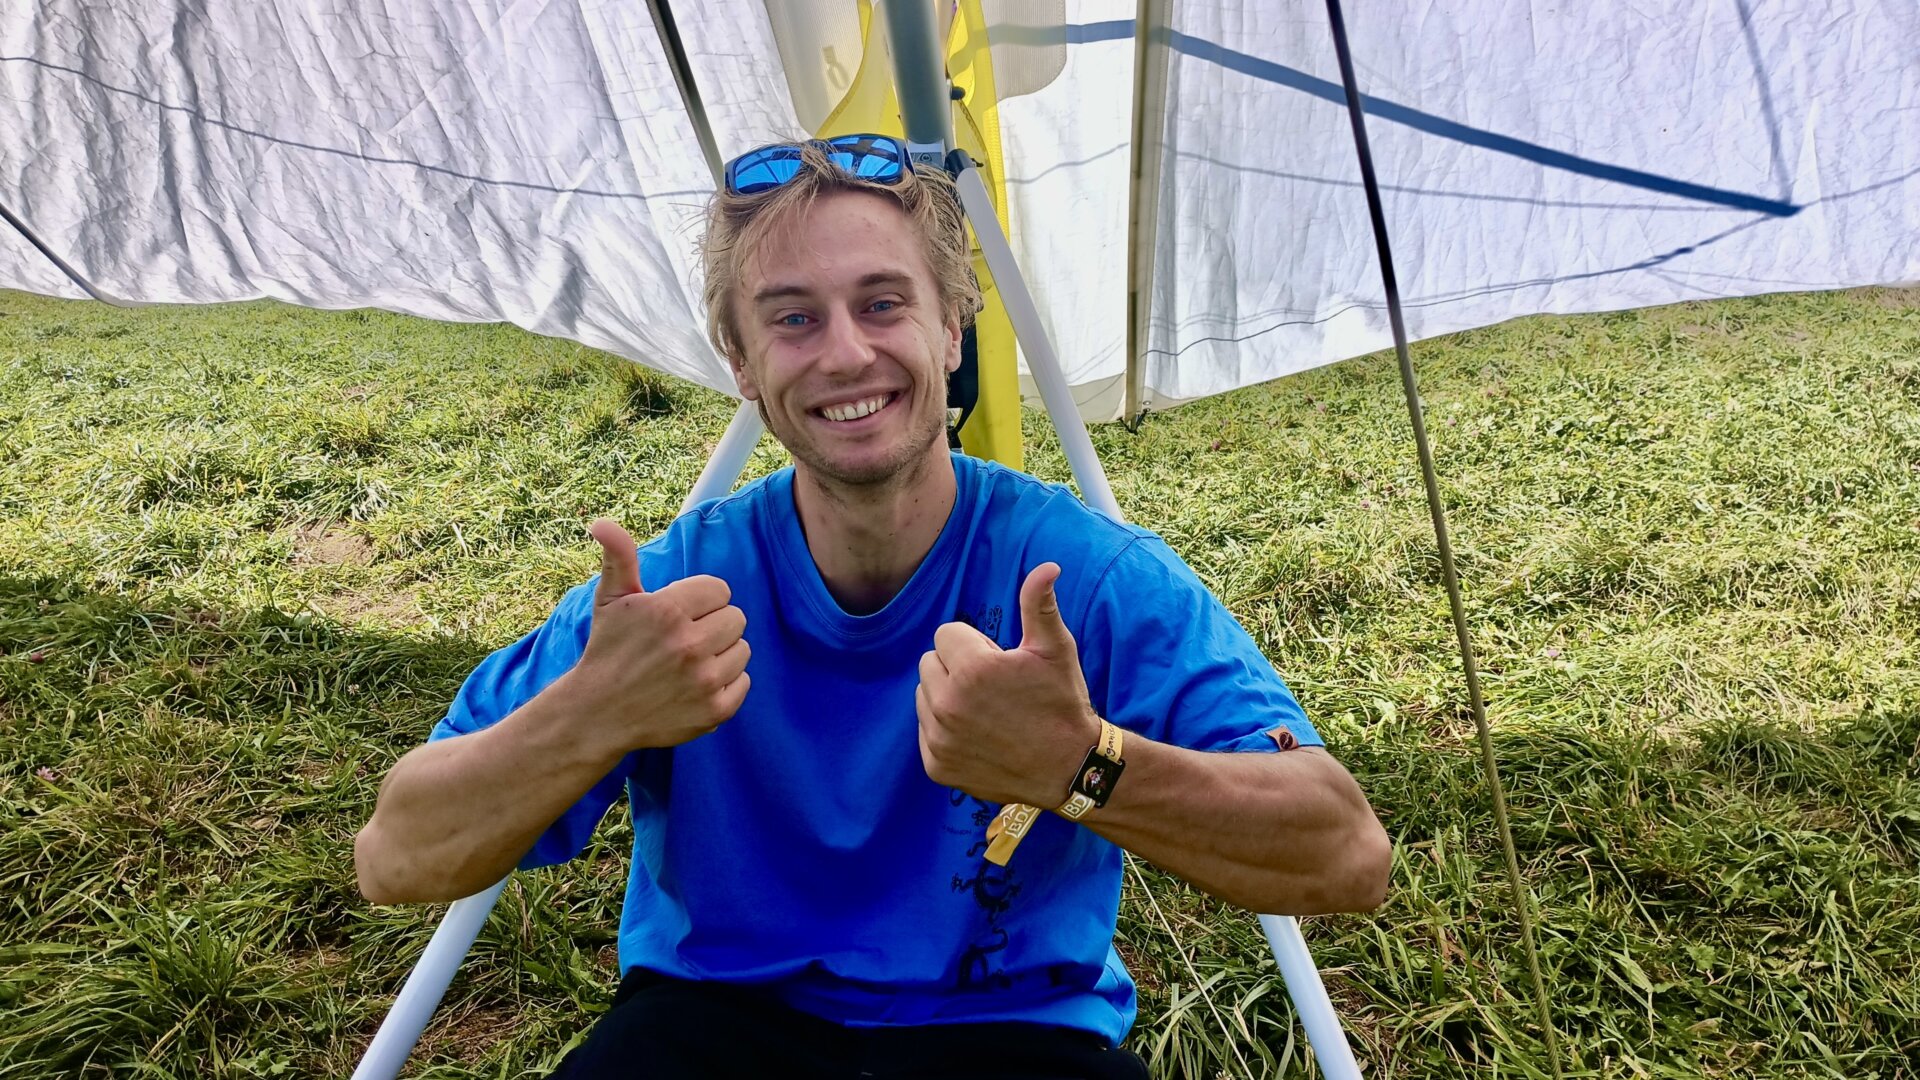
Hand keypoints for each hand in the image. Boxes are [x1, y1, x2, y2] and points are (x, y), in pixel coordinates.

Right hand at [556, 518, 749, 754]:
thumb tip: (600, 523)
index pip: (720, 590)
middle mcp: (689, 645)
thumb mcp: (611, 599)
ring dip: (721, 654)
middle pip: (737, 618)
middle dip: (713, 625)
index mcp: (668, 611)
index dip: (701, 601)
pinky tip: (697, 686)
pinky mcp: (715, 710)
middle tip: (685, 640)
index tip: (680, 615)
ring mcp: (704, 680)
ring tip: (690, 663)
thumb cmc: (608, 649)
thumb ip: (619, 556)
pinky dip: (726, 684)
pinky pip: (744, 682)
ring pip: (743, 650)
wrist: (597, 713)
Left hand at [916, 563, 1100, 806]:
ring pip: (923, 696)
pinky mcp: (937, 765)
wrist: (1071, 769)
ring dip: (947, 697)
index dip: (975, 645)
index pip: (946, 634)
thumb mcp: (1055, 649)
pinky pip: (925, 730)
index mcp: (973, 669)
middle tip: (993, 687)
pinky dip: (944, 730)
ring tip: (986, 711)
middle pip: (929, 663)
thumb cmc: (1063, 703)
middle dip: (956, 668)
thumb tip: (1047, 566)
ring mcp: (940, 738)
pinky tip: (979, 735)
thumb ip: (1039, 605)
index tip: (999, 663)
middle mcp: (948, 704)